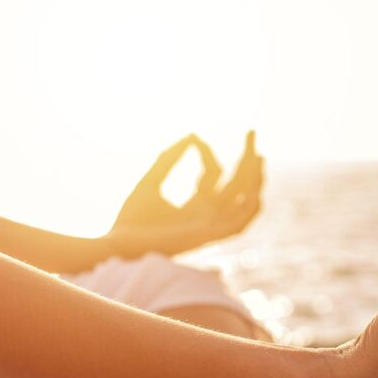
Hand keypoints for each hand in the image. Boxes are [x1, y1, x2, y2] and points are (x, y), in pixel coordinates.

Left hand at [107, 131, 263, 257]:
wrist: (119, 244)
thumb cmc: (130, 219)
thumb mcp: (152, 181)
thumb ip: (169, 159)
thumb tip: (192, 134)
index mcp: (195, 206)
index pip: (214, 175)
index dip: (208, 153)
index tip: (195, 138)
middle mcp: (209, 216)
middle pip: (237, 185)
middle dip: (246, 159)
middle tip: (251, 133)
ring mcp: (212, 226)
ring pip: (245, 203)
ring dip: (255, 179)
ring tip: (258, 154)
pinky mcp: (210, 236)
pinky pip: (240, 223)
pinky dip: (250, 207)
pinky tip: (252, 186)